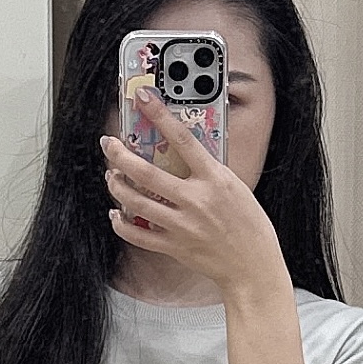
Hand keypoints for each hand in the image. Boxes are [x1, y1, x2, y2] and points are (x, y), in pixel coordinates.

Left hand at [99, 86, 289, 302]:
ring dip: (117, 186)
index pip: (183, 139)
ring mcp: (183, 225)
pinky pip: (138, 235)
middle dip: (121, 156)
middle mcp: (196, 200)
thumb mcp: (234, 186)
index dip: (161, 115)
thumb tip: (181, 153)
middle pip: (147, 174)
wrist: (253, 265)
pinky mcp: (174, 247)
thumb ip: (207, 171)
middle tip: (109, 145)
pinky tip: (116, 213)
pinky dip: (121, 224)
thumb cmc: (248, 224)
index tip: (144, 98)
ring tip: (111, 175)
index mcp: (215, 179)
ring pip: (136, 202)